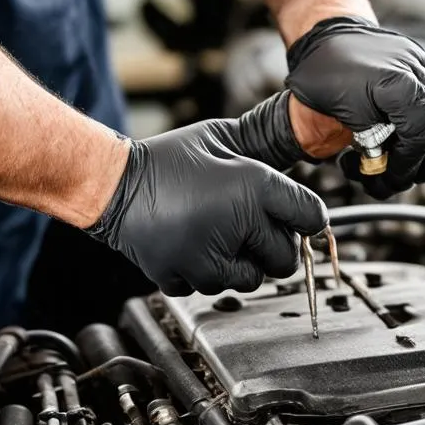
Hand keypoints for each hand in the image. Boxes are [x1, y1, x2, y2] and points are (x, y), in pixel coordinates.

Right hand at [87, 101, 328, 296]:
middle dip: (273, 245)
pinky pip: (212, 287)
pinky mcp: (183, 279)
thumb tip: (305, 151)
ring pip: (250, 279)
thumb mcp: (220, 137)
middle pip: (285, 258)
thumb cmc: (167, 160)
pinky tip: (190, 245)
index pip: (312, 215)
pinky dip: (205, 272)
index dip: (307, 216)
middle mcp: (236, 226)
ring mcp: (208, 259)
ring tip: (214, 233)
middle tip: (249, 225)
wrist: (112, 186)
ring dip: (239, 262)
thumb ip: (265, 148)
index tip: (296, 217)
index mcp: (251, 186)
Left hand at [285, 16, 424, 197]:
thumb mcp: (343, 109)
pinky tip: (394, 149)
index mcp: (404, 81)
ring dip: (421, 159)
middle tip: (388, 181)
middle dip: (415, 168)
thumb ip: (372, 139)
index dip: (408, 163)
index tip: (387, 175)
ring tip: (388, 168)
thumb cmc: (327, 71)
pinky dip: (420, 141)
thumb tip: (387, 163)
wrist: (328, 36)